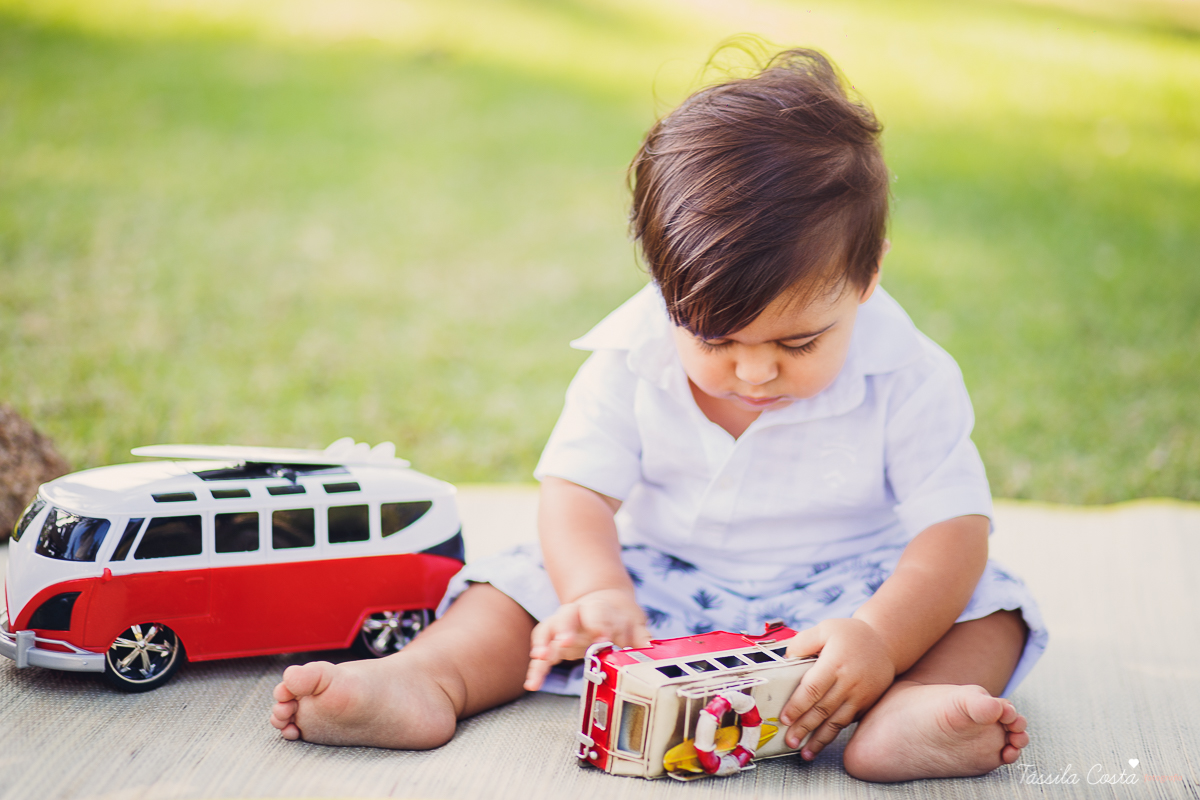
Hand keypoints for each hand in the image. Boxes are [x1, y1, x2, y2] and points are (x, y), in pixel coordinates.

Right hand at [524, 588, 650, 690]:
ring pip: (548, 630)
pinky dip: (536, 668)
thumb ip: (641, 638)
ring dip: (544, 643)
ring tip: (540, 658)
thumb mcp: (634, 626)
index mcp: (597, 609)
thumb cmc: (619, 619)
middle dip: (565, 628)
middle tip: (565, 642)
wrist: (604, 605)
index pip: (597, 613)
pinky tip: (532, 683)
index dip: (600, 625)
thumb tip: (649, 650)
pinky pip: (542, 653)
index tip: (604, 639)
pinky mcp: (553, 643)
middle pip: (567, 616)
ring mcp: (562, 628)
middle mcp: (576, 615)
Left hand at [780, 618, 895, 758]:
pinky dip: (834, 734)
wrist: (885, 643)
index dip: (797, 706)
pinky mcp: (866, 703)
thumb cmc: (849, 635)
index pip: (812, 689)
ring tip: (805, 753)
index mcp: (835, 663)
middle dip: (804, 728)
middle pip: (822, 709)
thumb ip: (802, 642)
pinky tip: (822, 743)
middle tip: (789, 742)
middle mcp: (849, 682)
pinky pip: (847, 721)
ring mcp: (860, 695)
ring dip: (819, 739)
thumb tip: (786, 659)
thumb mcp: (825, 628)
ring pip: (836, 721)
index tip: (785, 719)